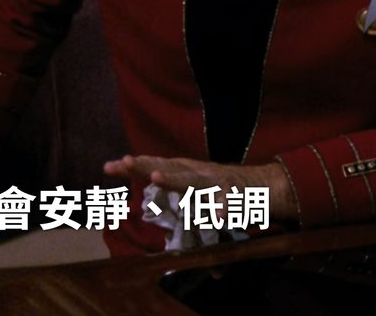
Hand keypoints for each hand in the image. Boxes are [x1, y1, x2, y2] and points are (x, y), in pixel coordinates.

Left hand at [103, 154, 296, 222]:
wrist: (268, 187)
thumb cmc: (223, 190)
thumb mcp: (193, 188)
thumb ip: (168, 191)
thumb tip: (145, 180)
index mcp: (188, 172)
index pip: (155, 165)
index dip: (133, 167)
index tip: (107, 167)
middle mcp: (199, 174)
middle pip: (169, 168)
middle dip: (147, 165)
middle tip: (124, 162)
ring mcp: (218, 185)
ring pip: (194, 182)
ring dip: (175, 180)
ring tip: (155, 177)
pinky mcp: (238, 200)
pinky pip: (228, 206)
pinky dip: (222, 209)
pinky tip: (216, 214)